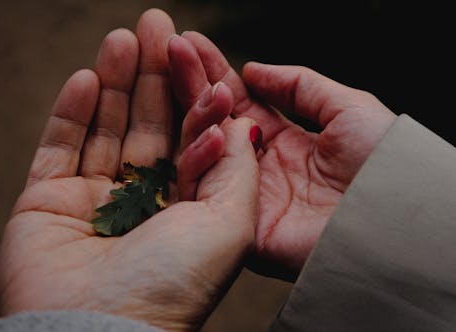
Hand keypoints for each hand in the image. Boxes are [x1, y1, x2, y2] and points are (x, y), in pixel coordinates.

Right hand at [0, 9, 258, 330]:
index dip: (195, 94)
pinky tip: (84, 79)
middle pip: (149, 126)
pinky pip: (59, 150)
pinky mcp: (49, 204)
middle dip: (154, 75)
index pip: (193, 138)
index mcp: (188, 208)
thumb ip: (240, 171)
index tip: (196, 53)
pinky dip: (70, 114)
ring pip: (105, 130)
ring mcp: (95, 202)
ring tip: (123, 38)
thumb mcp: (234, 225)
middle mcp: (143, 204)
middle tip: (156, 25)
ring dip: (114, 83)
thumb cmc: (177, 285)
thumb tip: (241, 125)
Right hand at [168, 32, 395, 279]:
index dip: (215, 73)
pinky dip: (199, 156)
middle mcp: (258, 166)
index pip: (239, 102)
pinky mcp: (239, 224)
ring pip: (204, 150)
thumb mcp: (346, 107)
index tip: (190, 44)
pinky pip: (208, 189)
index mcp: (283, 141)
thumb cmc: (382, 161)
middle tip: (172, 47)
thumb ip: (299, 86)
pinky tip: (198, 120)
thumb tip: (253, 69)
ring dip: (193, 111)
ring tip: (186, 70)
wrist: (392, 217)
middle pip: (216, 121)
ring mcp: (245, 193)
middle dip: (193, 83)